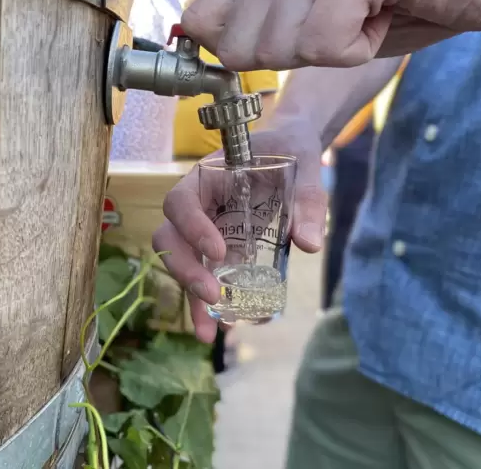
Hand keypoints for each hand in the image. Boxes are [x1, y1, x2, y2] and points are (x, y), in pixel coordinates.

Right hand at [152, 121, 326, 342]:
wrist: (289, 147)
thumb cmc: (288, 148)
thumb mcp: (304, 165)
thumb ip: (307, 200)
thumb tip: (310, 244)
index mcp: (206, 177)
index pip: (181, 202)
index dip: (192, 227)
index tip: (218, 251)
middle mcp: (197, 204)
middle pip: (170, 238)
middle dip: (185, 270)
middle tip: (212, 296)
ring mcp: (203, 227)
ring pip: (180, 261)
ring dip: (189, 296)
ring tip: (208, 332)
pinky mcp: (218, 246)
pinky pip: (205, 273)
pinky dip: (208, 302)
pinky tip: (222, 326)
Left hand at [181, 0, 480, 70]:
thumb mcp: (312, 13)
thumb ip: (255, 20)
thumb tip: (195, 40)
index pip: (202, 21)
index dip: (236, 50)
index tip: (285, 42)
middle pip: (240, 47)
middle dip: (295, 55)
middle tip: (342, 20)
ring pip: (281, 47)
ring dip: (334, 49)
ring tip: (369, 7)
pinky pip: (324, 43)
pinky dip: (359, 47)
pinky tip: (387, 7)